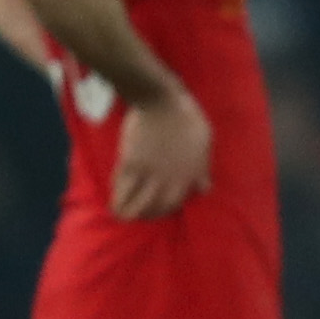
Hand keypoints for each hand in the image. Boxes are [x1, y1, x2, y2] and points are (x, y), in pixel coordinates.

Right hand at [111, 90, 211, 219]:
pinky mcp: (131, 161)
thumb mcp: (204, 143)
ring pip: (137, 201)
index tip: (159, 211)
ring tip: (122, 215)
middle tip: (139, 216)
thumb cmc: (187, 118)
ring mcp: (149, 171)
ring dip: (128, 211)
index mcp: (189, 173)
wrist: (162, 101)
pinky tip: (114, 198)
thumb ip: (202, 169)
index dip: (166, 209)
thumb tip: (205, 189)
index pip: (177, 202)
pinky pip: (122, 184)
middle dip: (147, 214)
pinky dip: (117, 194)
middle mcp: (170, 177)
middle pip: (156, 206)